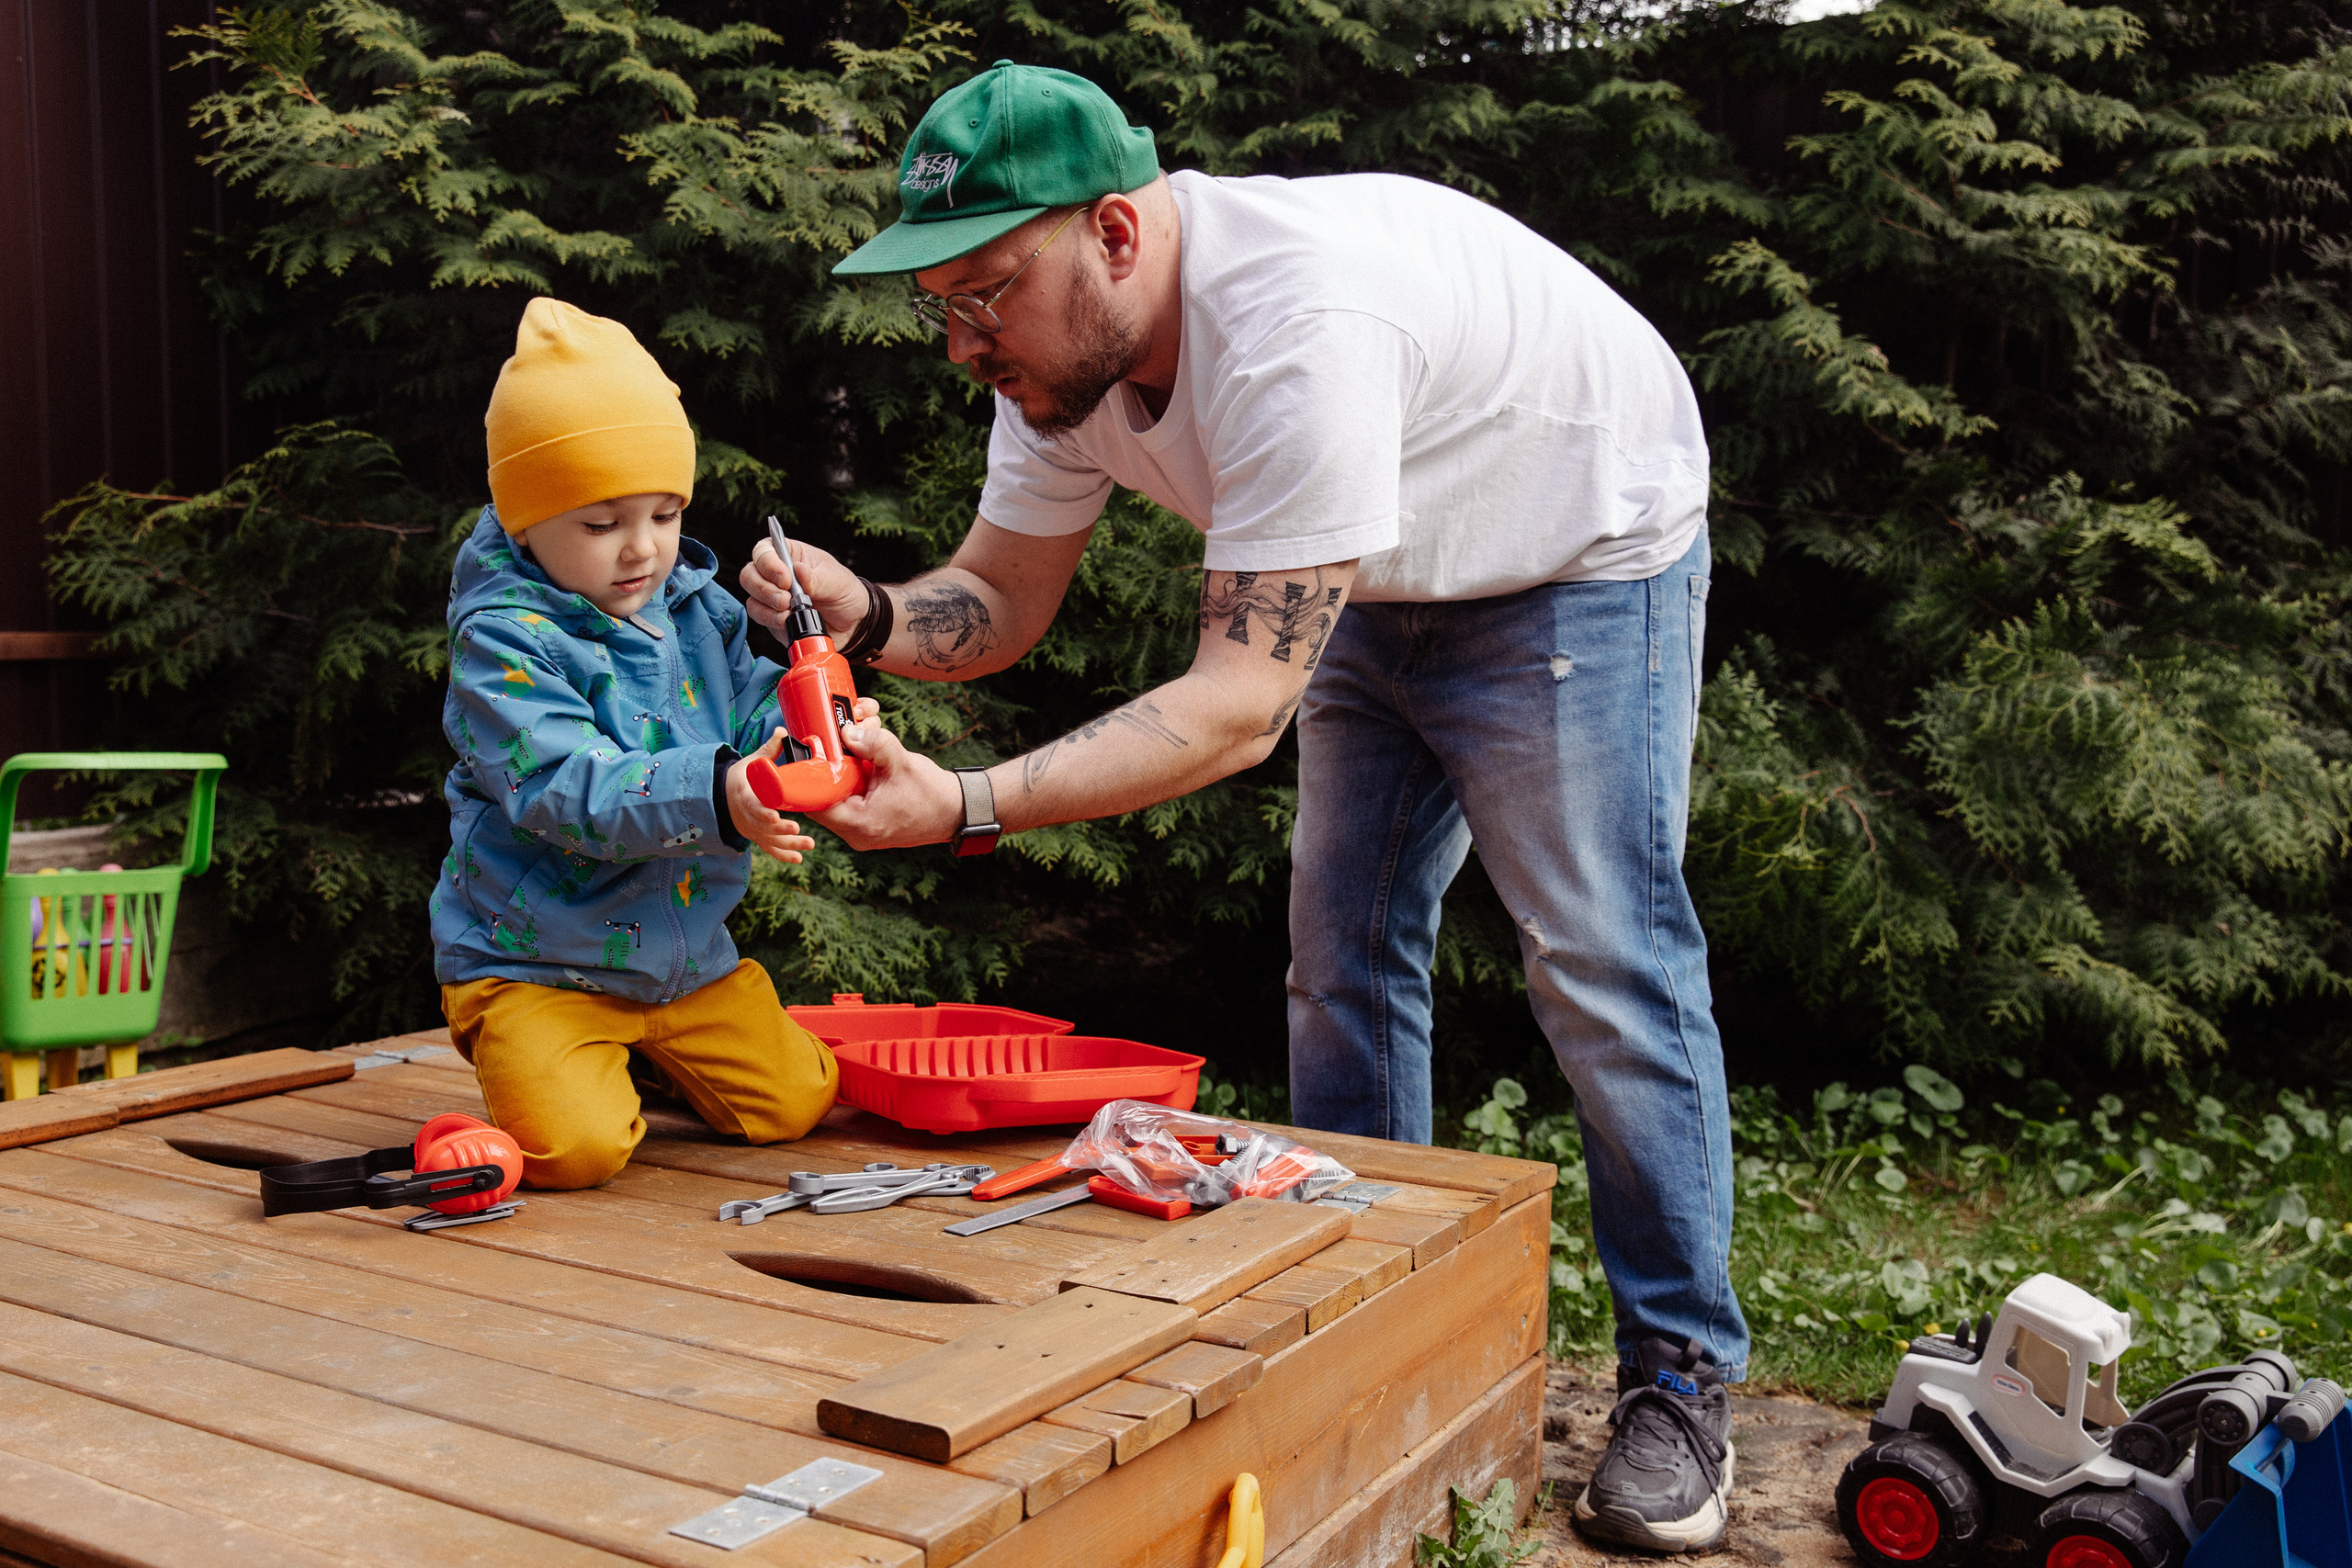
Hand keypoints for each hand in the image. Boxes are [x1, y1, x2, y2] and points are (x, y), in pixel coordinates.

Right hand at [725, 731, 818, 863]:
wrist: (724, 796)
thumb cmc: (742, 777)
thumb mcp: (751, 762)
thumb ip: (769, 749)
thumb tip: (782, 732)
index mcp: (745, 796)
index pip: (752, 807)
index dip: (763, 813)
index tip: (775, 816)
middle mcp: (747, 816)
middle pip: (762, 827)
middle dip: (779, 830)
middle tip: (797, 829)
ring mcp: (752, 829)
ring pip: (769, 841)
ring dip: (788, 845)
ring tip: (809, 845)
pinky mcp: (758, 837)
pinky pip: (769, 849)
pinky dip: (783, 855)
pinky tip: (799, 859)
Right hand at [742, 535, 868, 638]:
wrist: (852, 624)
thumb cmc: (845, 593)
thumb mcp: (838, 581)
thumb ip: (817, 579)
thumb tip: (799, 571)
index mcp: (791, 555)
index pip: (764, 550)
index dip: (768, 563)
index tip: (785, 578)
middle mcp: (775, 575)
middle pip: (749, 574)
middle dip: (764, 588)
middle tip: (786, 599)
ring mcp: (771, 597)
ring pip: (752, 597)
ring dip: (767, 607)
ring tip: (790, 611)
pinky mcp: (772, 618)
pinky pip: (759, 617)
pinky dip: (771, 620)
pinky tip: (787, 621)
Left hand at [812, 719, 965, 849]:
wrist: (958, 812)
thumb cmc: (934, 795)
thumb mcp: (902, 763)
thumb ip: (874, 743)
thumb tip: (847, 731)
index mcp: (860, 824)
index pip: (814, 803)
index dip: (809, 775)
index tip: (812, 748)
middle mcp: (856, 832)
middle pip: (824, 796)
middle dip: (832, 762)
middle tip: (840, 735)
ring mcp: (862, 829)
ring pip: (838, 794)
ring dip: (845, 766)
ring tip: (861, 739)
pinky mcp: (869, 821)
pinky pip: (851, 797)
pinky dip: (856, 776)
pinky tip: (868, 756)